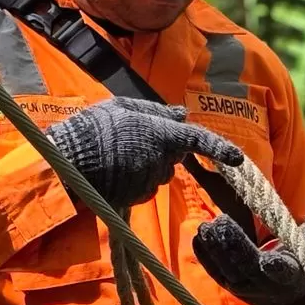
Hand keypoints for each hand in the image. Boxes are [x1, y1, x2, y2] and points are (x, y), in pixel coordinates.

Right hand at [49, 97, 243, 209]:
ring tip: (117, 151)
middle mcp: (161, 160)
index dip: (219, 149)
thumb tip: (181, 115)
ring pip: (159, 171)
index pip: (198, 140)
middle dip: (162, 146)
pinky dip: (136, 177)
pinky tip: (115, 168)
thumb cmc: (93, 129)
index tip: (237, 158)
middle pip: (174, 155)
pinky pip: (146, 185)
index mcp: (162, 135)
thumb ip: (156, 112)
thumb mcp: (123, 107)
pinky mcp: (139, 197)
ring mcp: (150, 181)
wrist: (67, 163)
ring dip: (147, 161)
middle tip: (131, 135)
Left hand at [193, 186, 304, 304]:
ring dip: (215, 249)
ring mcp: (243, 287)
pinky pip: (213, 270)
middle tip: (223, 223)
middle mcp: (264, 285)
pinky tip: (200, 235)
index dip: (274, 267)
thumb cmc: (302, 261)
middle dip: (235, 247)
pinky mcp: (228, 285)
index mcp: (288, 274)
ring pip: (225, 270)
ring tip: (209, 226)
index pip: (281, 272)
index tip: (269, 260)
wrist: (286, 294)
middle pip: (246, 267)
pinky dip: (205, 254)